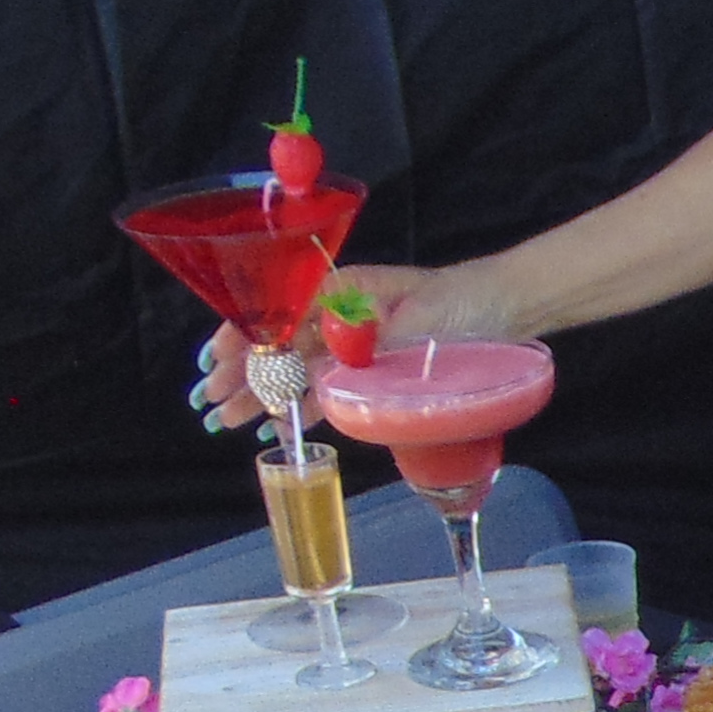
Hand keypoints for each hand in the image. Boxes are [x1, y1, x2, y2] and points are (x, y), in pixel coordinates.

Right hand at [196, 260, 499, 428]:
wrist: (505, 308)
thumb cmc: (461, 301)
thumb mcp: (415, 320)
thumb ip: (369, 347)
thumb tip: (326, 372)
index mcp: (342, 290)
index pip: (278, 312)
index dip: (244, 336)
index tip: (218, 361)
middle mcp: (340, 316)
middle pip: (279, 346)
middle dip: (241, 373)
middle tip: (208, 402)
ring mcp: (353, 345)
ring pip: (296, 371)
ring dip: (261, 395)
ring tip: (223, 419)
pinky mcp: (371, 371)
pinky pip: (327, 390)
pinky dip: (300, 407)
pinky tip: (273, 422)